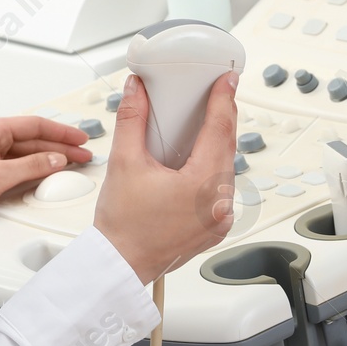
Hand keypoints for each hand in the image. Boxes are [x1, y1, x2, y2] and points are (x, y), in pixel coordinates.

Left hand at [0, 115, 93, 206]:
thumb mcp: (0, 175)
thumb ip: (32, 166)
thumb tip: (56, 160)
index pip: (36, 125)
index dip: (61, 132)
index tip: (79, 139)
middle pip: (33, 138)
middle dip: (60, 146)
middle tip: (82, 155)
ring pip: (26, 149)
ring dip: (49, 156)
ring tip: (70, 163)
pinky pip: (17, 159)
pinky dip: (34, 163)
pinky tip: (47, 169)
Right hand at [92, 70, 238, 285]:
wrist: (119, 265)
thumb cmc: (122, 226)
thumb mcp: (124, 162)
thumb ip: (132, 119)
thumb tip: (137, 91)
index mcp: (203, 186)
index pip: (220, 130)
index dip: (224, 99)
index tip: (227, 80)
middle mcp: (218, 204)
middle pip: (226, 148)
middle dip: (221, 118)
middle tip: (215, 94)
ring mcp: (220, 218)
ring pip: (224, 169)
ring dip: (215, 145)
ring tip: (200, 126)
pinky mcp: (214, 227)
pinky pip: (219, 189)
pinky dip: (210, 170)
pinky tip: (194, 162)